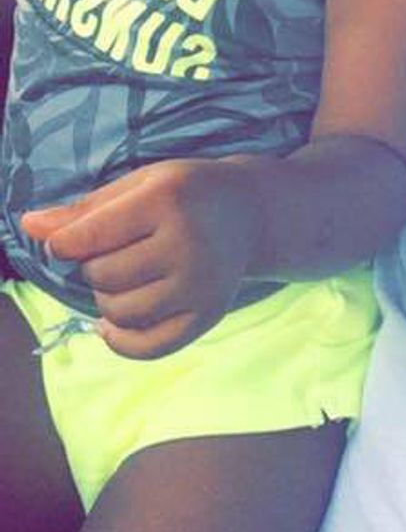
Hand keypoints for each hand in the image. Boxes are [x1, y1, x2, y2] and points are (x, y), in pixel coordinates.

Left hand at [20, 159, 259, 359]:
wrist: (251, 213)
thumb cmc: (185, 193)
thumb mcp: (140, 184)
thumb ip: (85, 209)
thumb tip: (29, 226)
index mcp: (167, 199)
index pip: (89, 236)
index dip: (62, 244)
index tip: (64, 243)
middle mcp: (187, 243)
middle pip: (102, 276)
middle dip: (93, 267)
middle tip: (114, 252)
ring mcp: (200, 284)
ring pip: (120, 313)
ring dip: (106, 300)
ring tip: (122, 280)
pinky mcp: (208, 315)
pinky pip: (148, 347)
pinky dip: (120, 341)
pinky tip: (114, 323)